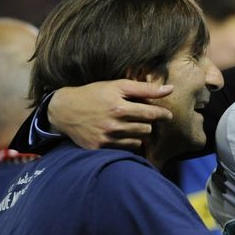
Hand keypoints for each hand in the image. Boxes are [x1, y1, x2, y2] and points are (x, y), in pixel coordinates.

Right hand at [49, 80, 173, 149]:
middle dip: (147, 122)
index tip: (168, 115)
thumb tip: (169, 89)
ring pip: (139, 140)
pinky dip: (128, 141)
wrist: (64, 110)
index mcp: (119, 108)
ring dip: (139, 133)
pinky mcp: (100, 148)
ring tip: (130, 124)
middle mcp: (113, 125)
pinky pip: (126, 148)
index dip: (163, 115)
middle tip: (141, 116)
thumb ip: (145, 89)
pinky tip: (122, 133)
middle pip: (147, 129)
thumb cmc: (94, 94)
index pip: (151, 114)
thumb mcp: (117, 86)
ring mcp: (106, 139)